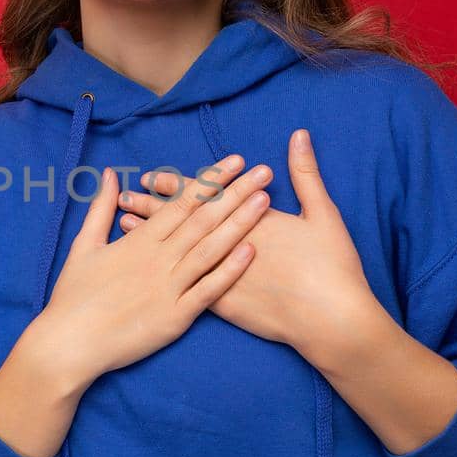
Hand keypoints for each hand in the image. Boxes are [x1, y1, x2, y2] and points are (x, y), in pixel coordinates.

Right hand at [28, 154, 273, 383]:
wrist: (69, 343)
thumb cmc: (73, 295)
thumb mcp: (83, 245)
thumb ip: (100, 209)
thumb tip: (111, 175)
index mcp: (138, 240)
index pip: (182, 202)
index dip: (210, 180)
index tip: (234, 161)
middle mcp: (158, 258)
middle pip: (203, 219)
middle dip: (235, 193)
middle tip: (263, 172)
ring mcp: (169, 287)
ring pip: (210, 249)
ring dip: (240, 223)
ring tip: (265, 201)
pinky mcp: (175, 316)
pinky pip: (208, 290)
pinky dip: (229, 270)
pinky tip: (251, 252)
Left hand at [116, 129, 381, 363]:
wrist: (331, 320)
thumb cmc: (332, 266)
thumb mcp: (323, 214)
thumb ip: (306, 174)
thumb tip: (298, 135)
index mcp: (250, 220)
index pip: (204, 197)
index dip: (177, 186)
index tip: (153, 176)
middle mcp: (229, 245)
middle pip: (182, 221)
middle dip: (152, 207)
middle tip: (127, 195)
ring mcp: (222, 276)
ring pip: (176, 251)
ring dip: (150, 236)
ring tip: (124, 222)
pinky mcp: (221, 305)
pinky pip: (182, 284)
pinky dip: (160, 271)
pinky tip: (143, 264)